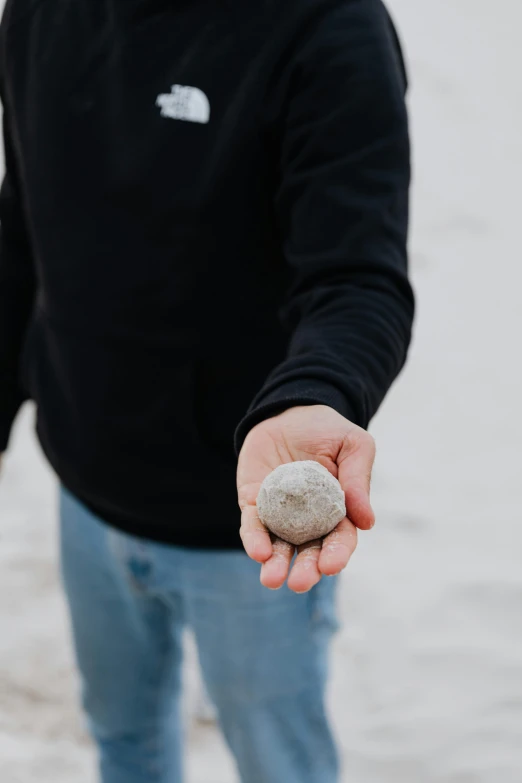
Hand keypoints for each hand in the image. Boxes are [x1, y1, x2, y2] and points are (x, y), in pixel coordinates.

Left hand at [237, 405, 375, 592]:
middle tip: (299, 582)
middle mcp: (309, 520)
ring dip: (276, 564)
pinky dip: (254, 539)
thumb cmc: (328, 430)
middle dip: (306, 569)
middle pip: (309, 551)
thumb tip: (367, 522)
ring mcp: (280, 514)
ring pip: (279, 546)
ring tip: (272, 579)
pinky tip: (257, 552)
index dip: (337, 554)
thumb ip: (358, 479)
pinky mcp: (254, 503)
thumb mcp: (354, 445)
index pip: (340, 539)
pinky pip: (253, 525)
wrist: (289, 411)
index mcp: (338, 511)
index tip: (331, 565)